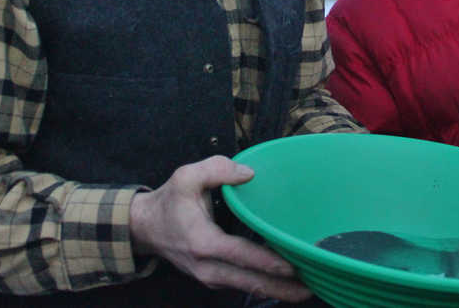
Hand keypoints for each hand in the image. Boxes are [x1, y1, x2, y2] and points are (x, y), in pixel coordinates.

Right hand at [129, 156, 310, 301]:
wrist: (144, 228)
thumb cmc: (169, 201)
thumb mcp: (186, 177)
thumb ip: (217, 169)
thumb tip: (249, 173)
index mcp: (204, 243)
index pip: (242, 256)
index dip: (269, 263)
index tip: (294, 267)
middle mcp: (208, 267)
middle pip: (251, 283)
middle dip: (283, 288)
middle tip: (314, 287)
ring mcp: (210, 277)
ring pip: (249, 288)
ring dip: (278, 290)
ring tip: (308, 288)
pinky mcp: (214, 278)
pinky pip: (243, 285)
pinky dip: (265, 286)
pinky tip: (287, 283)